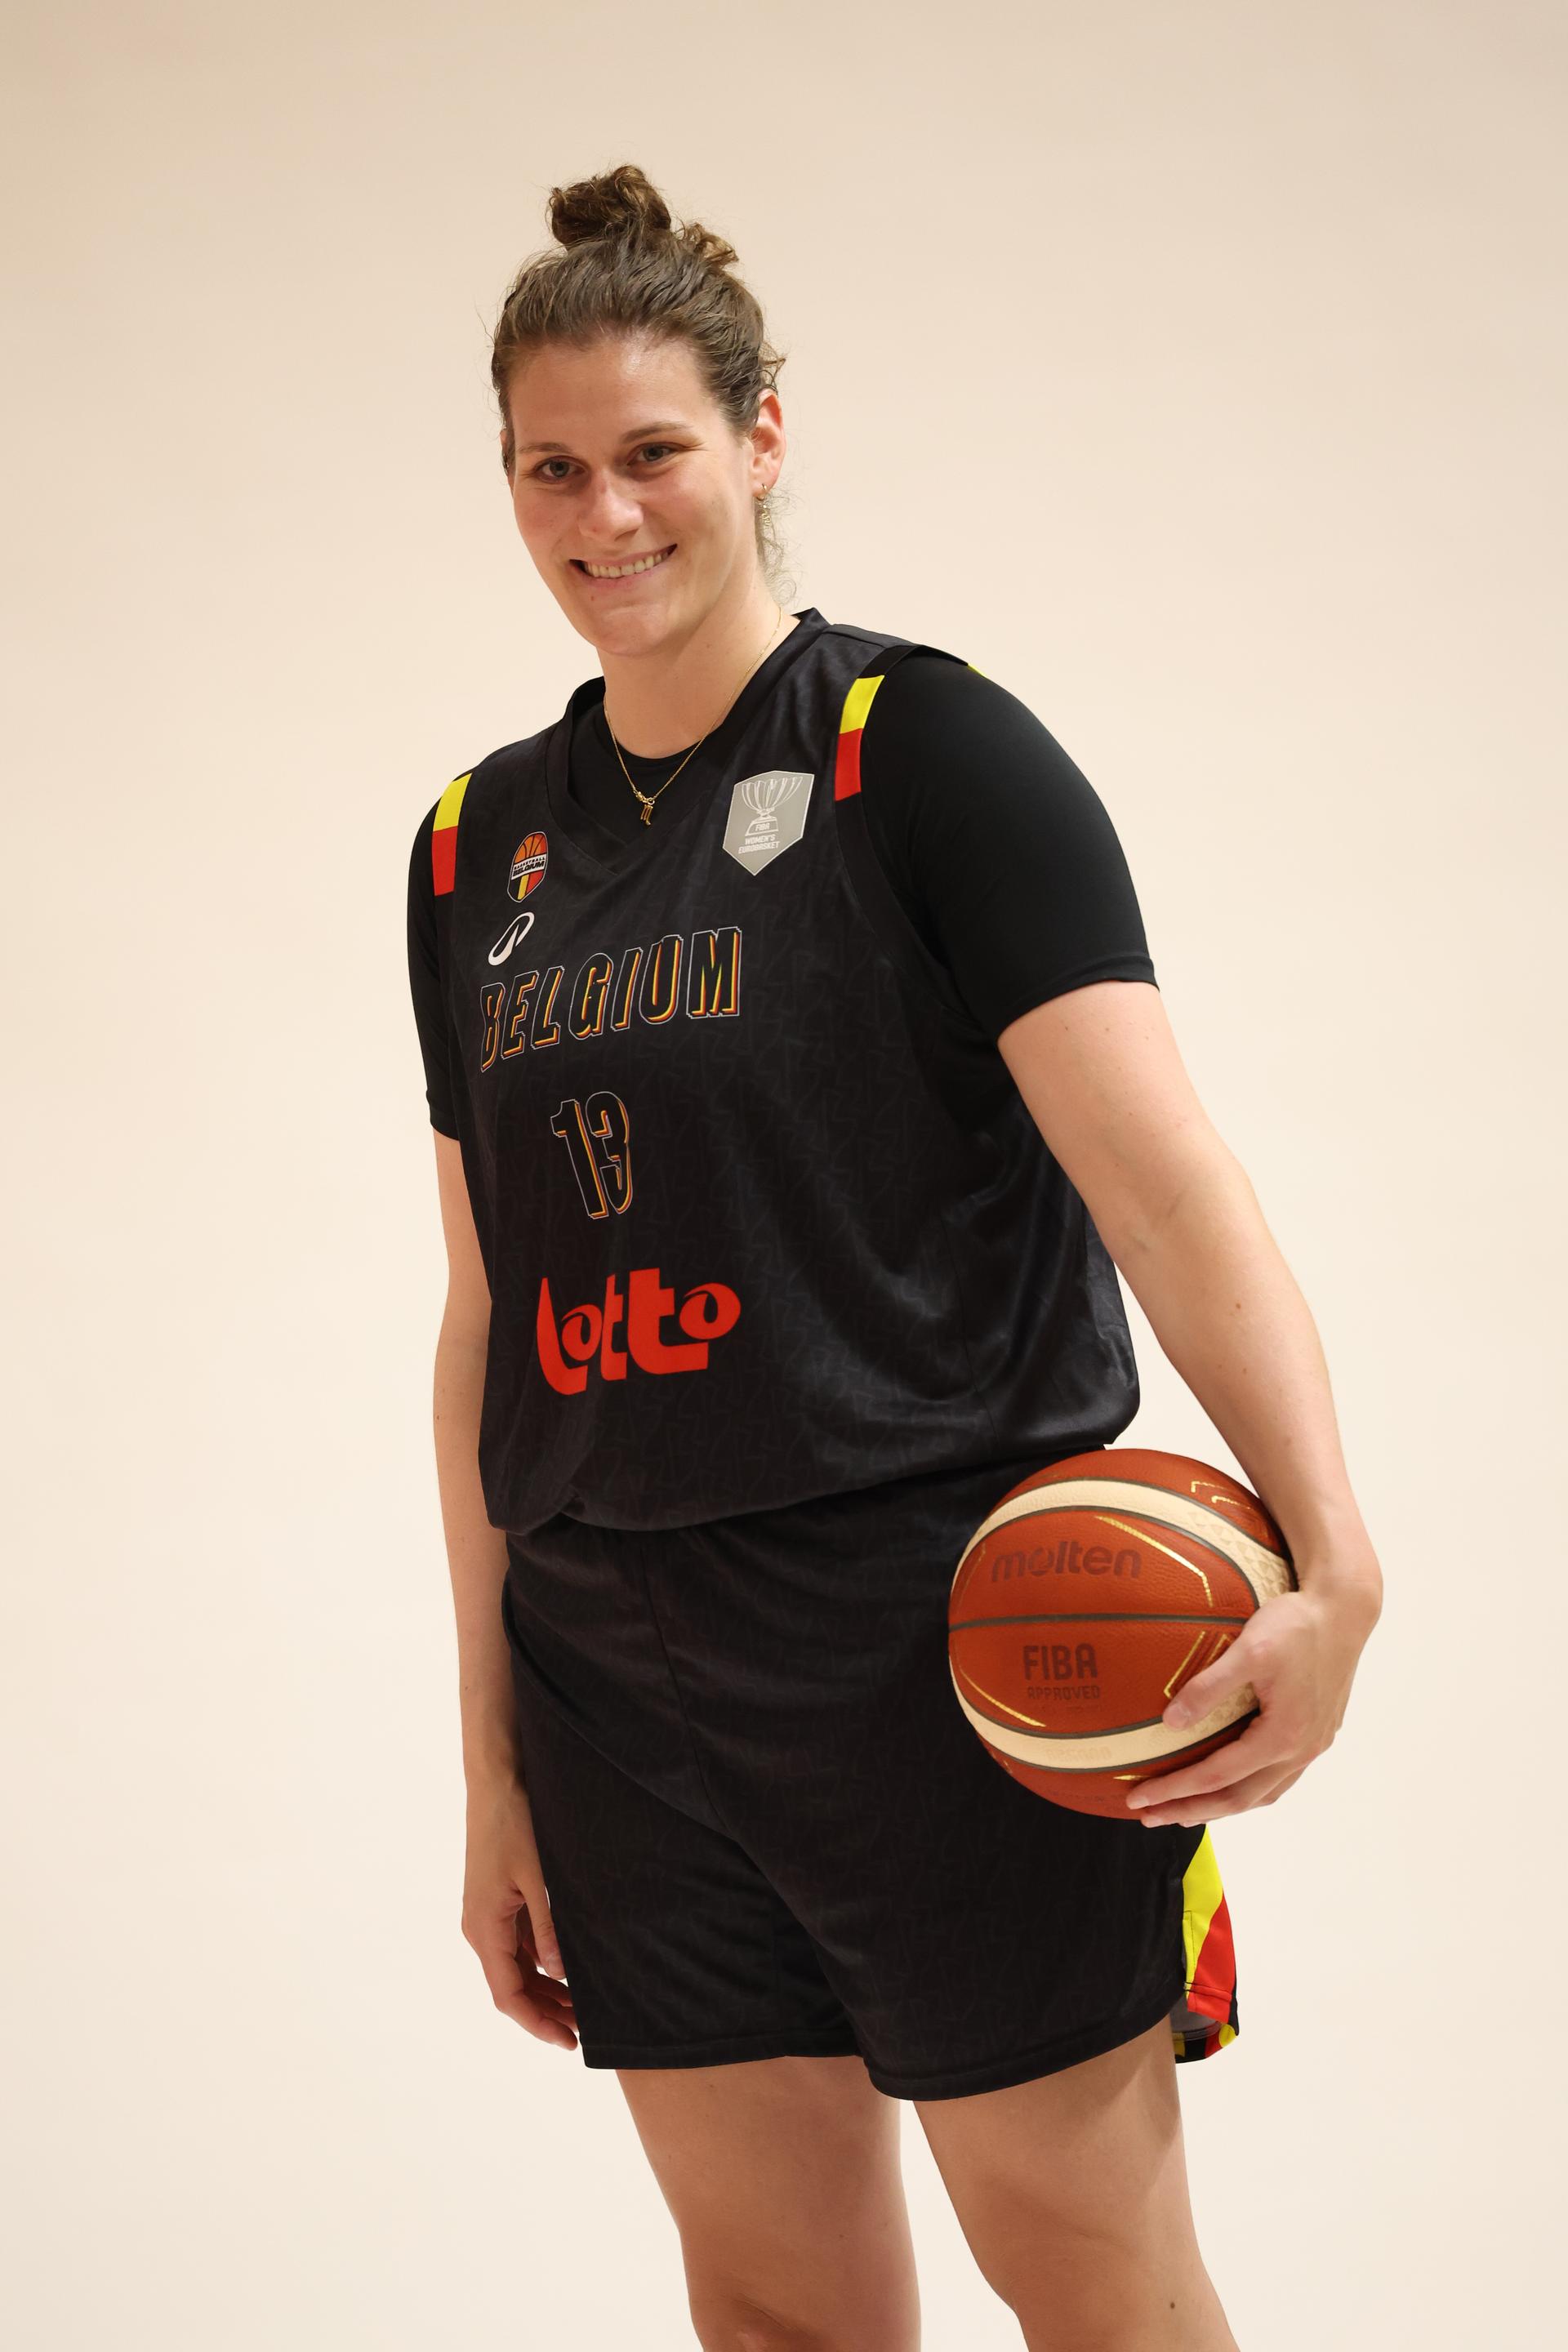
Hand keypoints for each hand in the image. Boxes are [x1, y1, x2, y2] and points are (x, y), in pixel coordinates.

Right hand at [463, 1776, 578, 2049]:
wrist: (499, 1777)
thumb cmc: (516, 1821)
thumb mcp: (538, 1875)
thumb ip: (548, 1926)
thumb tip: (559, 1973)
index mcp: (485, 1927)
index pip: (508, 1995)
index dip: (538, 2023)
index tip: (570, 2042)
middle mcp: (481, 1927)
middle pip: (513, 1987)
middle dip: (547, 2012)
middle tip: (588, 2030)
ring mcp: (490, 1914)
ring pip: (517, 1968)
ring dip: (547, 1990)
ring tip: (585, 2006)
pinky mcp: (500, 1900)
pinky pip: (520, 1945)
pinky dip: (544, 1964)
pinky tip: (571, 1969)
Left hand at [1124, 1570, 1380, 1825]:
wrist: (1345, 1612)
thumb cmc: (1297, 1626)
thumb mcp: (1249, 1650)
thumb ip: (1209, 1688)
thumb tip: (1169, 1723)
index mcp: (1282, 1735)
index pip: (1216, 1776)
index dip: (1174, 1789)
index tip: (1138, 1797)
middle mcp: (1301, 1750)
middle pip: (1238, 1798)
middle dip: (1190, 1810)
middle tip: (1149, 1816)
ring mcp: (1312, 1746)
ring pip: (1261, 1794)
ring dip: (1219, 1807)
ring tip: (1183, 1809)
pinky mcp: (1317, 1735)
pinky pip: (1278, 1779)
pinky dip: (1248, 1791)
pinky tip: (1230, 1784)